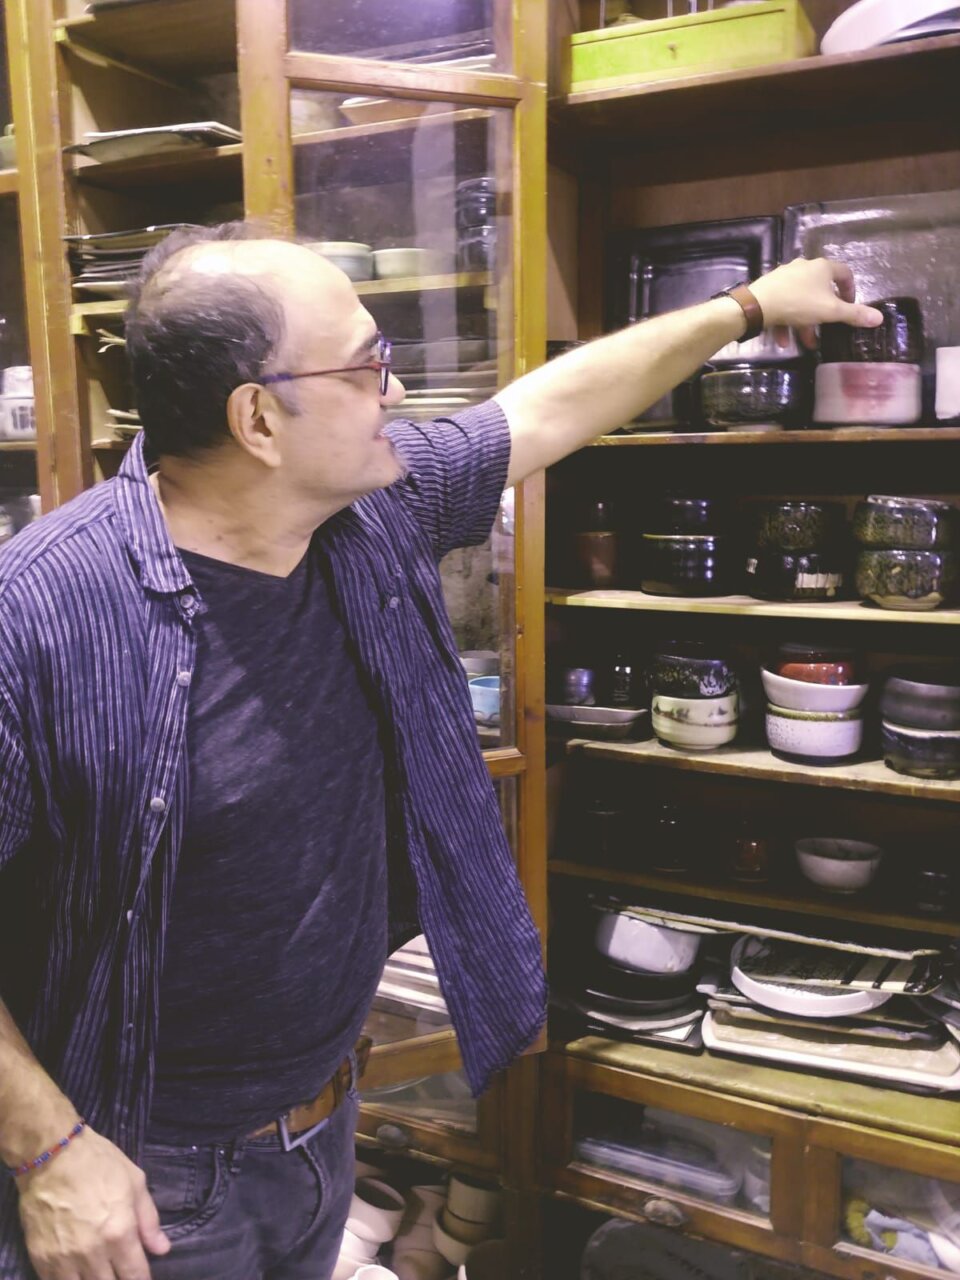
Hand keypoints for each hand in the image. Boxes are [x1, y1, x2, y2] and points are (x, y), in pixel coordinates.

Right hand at [17, 1127, 169, 1279]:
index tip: (141, 1277)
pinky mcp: (40, 1259)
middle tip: (119, 1269)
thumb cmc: (98, 1163)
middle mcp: (93, 1253)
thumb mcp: (135, 1182)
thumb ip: (149, 1220)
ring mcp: (64, 1259)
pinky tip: (77, 1272)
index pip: (135, 1276)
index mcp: (120, 1232)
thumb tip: (162, 1250)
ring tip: (100, 1271)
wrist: (52, 1156)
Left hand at [749, 257, 882, 350]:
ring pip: (801, 301)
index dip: (850, 290)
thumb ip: (854, 314)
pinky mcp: (770, 288)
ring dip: (805, 323)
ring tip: (805, 343)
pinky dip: (786, 322)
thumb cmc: (799, 303)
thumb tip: (879, 318)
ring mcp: (786, 276)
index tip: (850, 306)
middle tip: (827, 330)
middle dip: (824, 314)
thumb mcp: (830, 312)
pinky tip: (784, 341)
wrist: (757, 305)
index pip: (844, 274)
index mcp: (823, 268)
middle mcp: (805, 267)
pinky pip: (783, 305)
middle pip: (820, 291)